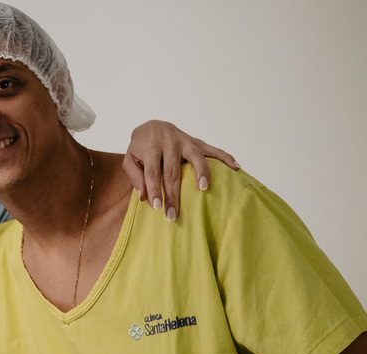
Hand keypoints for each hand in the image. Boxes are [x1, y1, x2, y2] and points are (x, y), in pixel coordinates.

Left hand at [123, 120, 239, 221]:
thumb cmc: (140, 148)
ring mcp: (186, 141)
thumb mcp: (130, 159)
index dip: (155, 190)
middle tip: (173, 215)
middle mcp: (170, 142)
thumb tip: (143, 196)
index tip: (157, 207)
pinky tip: (236, 167)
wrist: (152, 126)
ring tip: (204, 189)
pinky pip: (214, 149)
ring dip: (201, 173)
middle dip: (173, 195)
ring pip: (196, 157)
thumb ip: (135, 176)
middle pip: (173, 171)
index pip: (153, 172)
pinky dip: (226, 157)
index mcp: (151, 147)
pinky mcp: (197, 142)